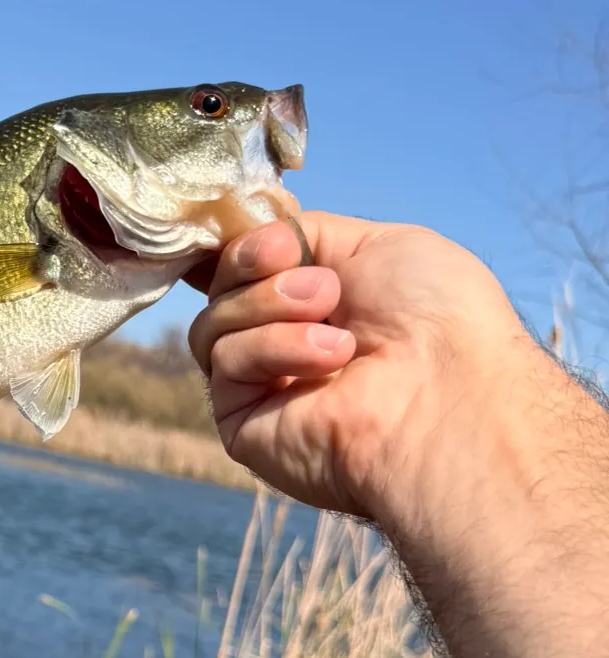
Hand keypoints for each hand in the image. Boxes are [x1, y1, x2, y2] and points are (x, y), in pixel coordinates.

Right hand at [184, 213, 543, 529]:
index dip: (246, 244)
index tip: (279, 241)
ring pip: (213, 322)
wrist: (445, 394)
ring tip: (332, 322)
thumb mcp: (374, 243)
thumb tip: (251, 236)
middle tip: (322, 287)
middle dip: (257, 266)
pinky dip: (272, 347)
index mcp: (316, 298)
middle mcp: (283, 340)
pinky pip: (224, 360)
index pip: (245, 262)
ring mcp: (259, 383)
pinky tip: (327, 360)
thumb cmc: (434, 318)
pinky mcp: (240, 422)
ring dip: (269, 305)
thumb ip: (305, 235)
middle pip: (220, 285)